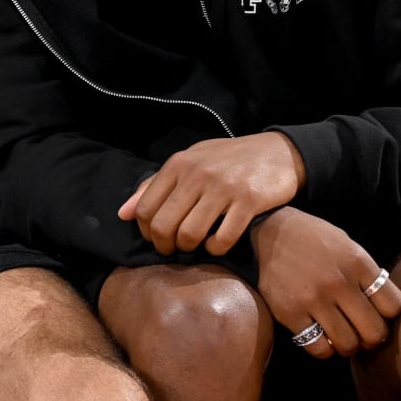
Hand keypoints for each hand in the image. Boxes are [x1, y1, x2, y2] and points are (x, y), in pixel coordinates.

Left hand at [118, 132, 305, 256]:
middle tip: (174, 249)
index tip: (157, 237)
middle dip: (164, 245)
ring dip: (189, 248)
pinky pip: (222, 239)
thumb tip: (123, 214)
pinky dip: (215, 248)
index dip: (146, 231)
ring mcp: (223, 188)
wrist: (278, 152)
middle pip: (163, 225)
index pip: (145, 208)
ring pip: (190, 234)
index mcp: (178, 164)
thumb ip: (155, 186)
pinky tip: (216, 243)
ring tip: (195, 246)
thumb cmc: (227, 159)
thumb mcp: (189, 162)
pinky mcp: (249, 202)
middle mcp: (197, 174)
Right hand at [252, 208, 400, 358]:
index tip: (378, 314)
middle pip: (374, 331)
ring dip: (349, 346)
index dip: (389, 315)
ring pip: (348, 344)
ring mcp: (313, 299)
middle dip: (373, 338)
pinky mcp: (289, 313)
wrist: (267, 231)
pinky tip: (322, 337)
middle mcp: (338, 282)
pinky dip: (324, 349)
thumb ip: (366, 274)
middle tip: (364, 334)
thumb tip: (383, 308)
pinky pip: (318, 348)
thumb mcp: (347, 245)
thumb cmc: (312, 239)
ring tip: (343, 337)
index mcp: (357, 263)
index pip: (393, 306)